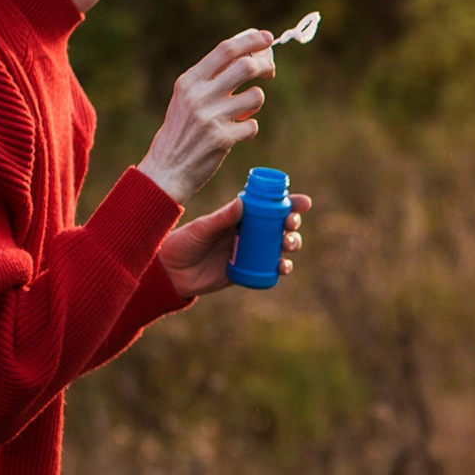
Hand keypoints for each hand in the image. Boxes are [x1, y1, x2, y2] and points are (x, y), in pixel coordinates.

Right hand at [136, 27, 278, 202]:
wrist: (166, 170)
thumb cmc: (181, 131)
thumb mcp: (186, 99)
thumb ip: (211, 78)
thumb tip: (249, 54)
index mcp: (189, 81)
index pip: (226, 49)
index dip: (251, 40)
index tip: (266, 38)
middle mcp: (199, 95)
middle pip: (246, 66)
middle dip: (265, 65)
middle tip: (270, 70)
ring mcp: (211, 117)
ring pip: (256, 96)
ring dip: (256, 101)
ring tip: (244, 110)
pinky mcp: (222, 139)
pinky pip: (252, 125)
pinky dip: (249, 128)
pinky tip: (236, 133)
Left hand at [157, 192, 310, 296]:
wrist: (170, 273)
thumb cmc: (183, 243)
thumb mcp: (202, 228)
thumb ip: (221, 218)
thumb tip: (242, 201)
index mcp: (239, 216)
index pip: (268, 206)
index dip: (289, 203)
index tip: (304, 202)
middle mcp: (247, 232)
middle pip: (279, 226)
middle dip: (292, 224)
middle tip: (291, 224)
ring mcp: (248, 252)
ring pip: (278, 247)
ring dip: (290, 244)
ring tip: (288, 245)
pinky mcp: (246, 271)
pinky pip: (269, 269)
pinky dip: (280, 268)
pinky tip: (283, 267)